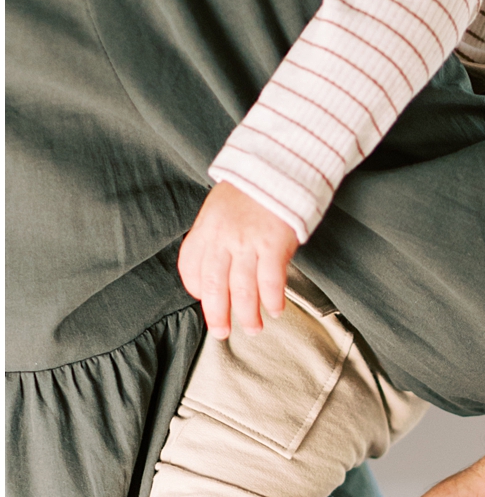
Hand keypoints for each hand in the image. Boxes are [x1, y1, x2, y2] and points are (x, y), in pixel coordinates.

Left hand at [178, 182, 298, 336]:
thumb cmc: (254, 188)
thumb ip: (216, 234)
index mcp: (206, 227)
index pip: (191, 267)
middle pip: (215, 287)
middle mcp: (223, 238)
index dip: (196, 289)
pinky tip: (276, 310)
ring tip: (254, 329)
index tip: (207, 300)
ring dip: (248, 315)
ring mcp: (248, 242)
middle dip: (218, 315)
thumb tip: (218, 265)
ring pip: (243, 290)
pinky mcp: (274, 244)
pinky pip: (271, 282)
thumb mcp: (221, 206)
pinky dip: (273, 300)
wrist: (281, 164)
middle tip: (222, 333)